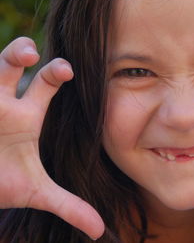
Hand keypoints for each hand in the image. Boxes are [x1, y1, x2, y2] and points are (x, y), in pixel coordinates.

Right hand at [0, 38, 103, 238]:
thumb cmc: (3, 182)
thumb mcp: (37, 192)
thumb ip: (69, 206)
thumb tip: (99, 231)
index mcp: (27, 115)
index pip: (46, 84)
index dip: (56, 72)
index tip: (68, 69)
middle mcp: (2, 103)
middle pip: (11, 66)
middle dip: (19, 53)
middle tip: (30, 53)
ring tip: (20, 53)